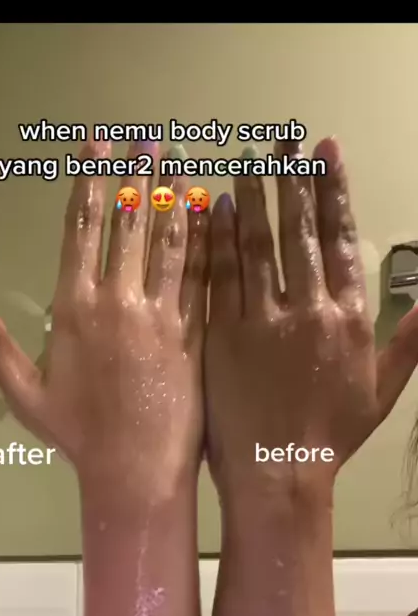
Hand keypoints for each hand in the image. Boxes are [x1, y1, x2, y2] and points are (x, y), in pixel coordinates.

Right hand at [0, 140, 208, 497]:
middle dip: (134, 178)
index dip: (89, 185)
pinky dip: (204, 240)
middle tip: (145, 140)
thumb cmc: (77, 435)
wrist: (134, 471)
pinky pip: (199, 276)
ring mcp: (159, 315)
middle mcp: (117, 301)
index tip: (97, 150)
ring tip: (176, 161)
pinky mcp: (193, 333)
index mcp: (74, 308)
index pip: (81, 231)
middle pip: (126, 225)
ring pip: (166, 242)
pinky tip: (210, 211)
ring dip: (171, 197)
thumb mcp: (24, 391)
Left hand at [205, 138, 417, 494]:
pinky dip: (219, 241)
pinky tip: (216, 209)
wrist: (279, 475)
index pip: (341, 240)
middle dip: (293, 180)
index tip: (326, 154)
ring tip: (248, 160)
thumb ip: (407, 343)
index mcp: (349, 319)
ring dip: (254, 197)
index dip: (334, 192)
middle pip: (299, 232)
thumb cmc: (331, 437)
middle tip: (284, 141)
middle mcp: (308, 311)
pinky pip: (222, 279)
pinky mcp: (224, 338)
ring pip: (258, 246)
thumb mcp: (382, 392)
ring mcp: (263, 323)